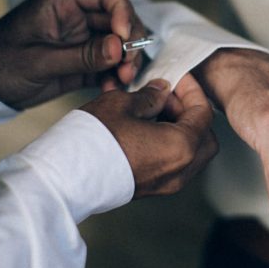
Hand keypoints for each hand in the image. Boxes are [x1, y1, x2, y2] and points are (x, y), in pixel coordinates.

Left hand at [0, 0, 146, 109]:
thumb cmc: (0, 64)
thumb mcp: (40, 61)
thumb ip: (81, 55)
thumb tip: (118, 48)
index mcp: (61, 3)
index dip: (122, 11)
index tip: (124, 37)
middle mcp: (75, 17)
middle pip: (118, 19)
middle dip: (129, 42)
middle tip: (128, 66)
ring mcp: (80, 40)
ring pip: (117, 44)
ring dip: (125, 62)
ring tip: (123, 81)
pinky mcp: (82, 62)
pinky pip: (107, 65)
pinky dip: (114, 77)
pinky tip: (112, 90)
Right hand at [81, 76, 217, 197]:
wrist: (64, 177)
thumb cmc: (92, 141)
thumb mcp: (123, 103)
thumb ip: (151, 96)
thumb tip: (162, 91)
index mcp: (181, 147)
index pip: (204, 113)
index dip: (192, 90)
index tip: (178, 78)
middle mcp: (180, 170)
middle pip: (204, 136)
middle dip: (191, 112)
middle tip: (168, 95)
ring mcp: (167, 184)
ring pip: (191, 152)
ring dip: (180, 127)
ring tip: (152, 109)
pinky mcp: (152, 189)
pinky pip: (174, 163)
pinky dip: (169, 143)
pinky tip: (144, 127)